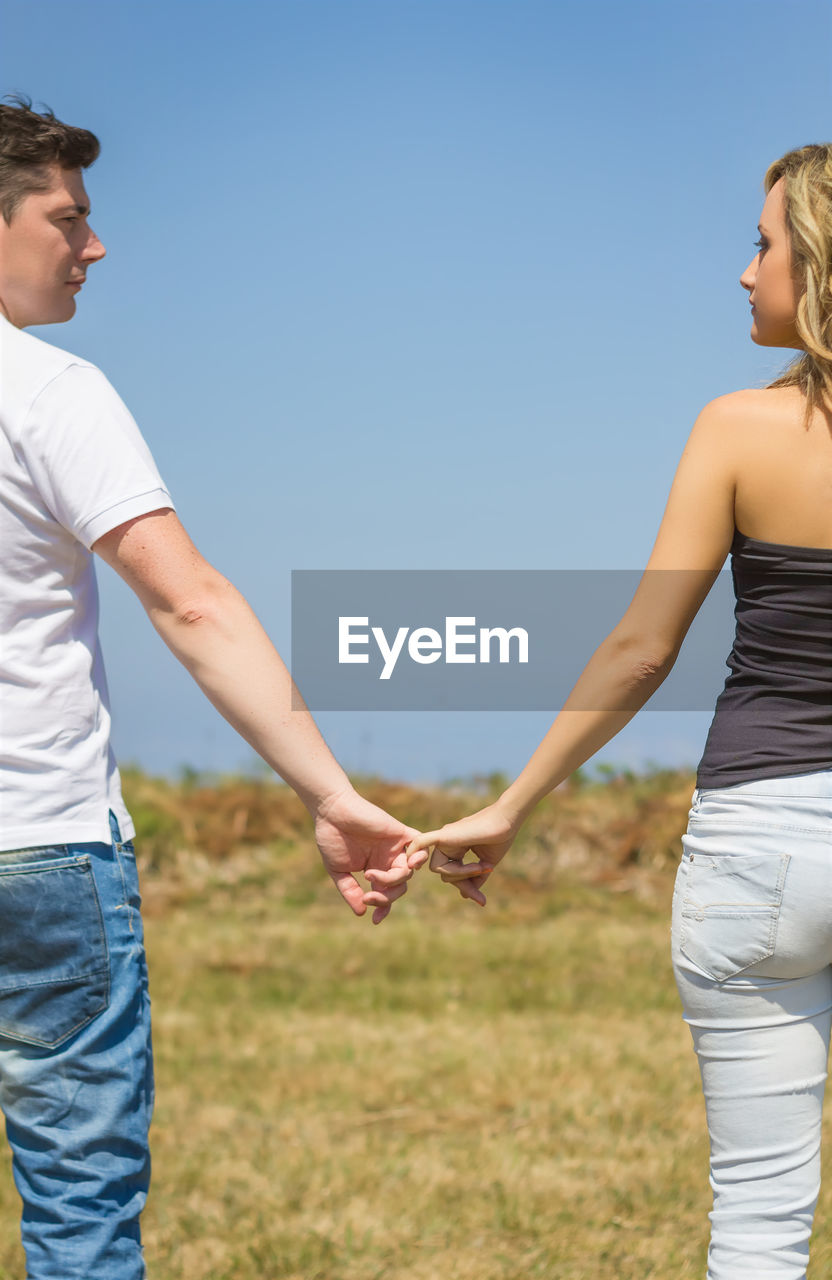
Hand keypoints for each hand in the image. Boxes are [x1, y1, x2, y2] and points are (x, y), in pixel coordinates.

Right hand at [313, 787, 426, 923]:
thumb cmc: (332, 838)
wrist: (331, 812)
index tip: (375, 920)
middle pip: (400, 886)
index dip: (384, 908)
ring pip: (409, 871)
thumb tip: (361, 912)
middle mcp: (387, 859)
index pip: (386, 893)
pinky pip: (420, 844)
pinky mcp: (400, 832)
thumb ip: (350, 890)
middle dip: (387, 897)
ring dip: (395, 880)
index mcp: (374, 869)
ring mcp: (395, 846)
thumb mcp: (339, 871)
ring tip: (373, 876)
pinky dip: (420, 855)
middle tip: (369, 897)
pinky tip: (410, 862)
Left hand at [405, 802, 519, 905]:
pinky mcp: (443, 835)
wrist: (506, 821)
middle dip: (463, 881)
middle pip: (444, 873)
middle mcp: (447, 843)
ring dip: (460, 873)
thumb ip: (474, 878)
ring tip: (480, 866)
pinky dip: (414, 852)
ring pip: (437, 868)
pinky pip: (421, 843)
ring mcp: (444, 839)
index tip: (481, 899)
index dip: (466, 887)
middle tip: (483, 874)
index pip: (452, 874)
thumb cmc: (499, 838)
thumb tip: (465, 895)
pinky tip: (411, 865)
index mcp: (456, 848)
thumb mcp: (486, 863)